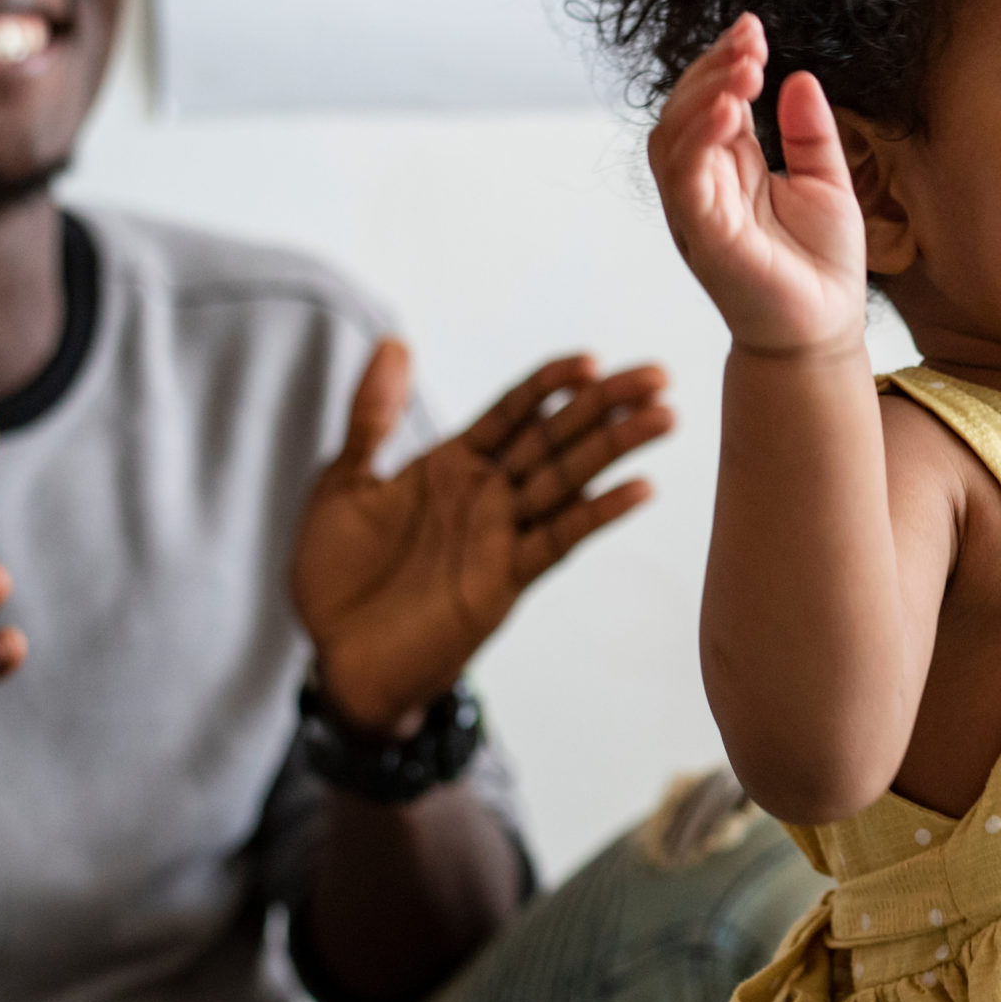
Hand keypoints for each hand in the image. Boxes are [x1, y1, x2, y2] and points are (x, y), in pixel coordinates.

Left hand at [292, 340, 673, 730]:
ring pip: (568, 479)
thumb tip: (395, 341)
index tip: (590, 359)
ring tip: (664, 415)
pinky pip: (558, 539)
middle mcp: (487, 494)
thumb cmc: (336, 575)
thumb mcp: (344, 483)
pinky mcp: (506, 579)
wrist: (336, 660)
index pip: (513, 412)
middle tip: (658, 375)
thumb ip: (372, 415)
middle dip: (605, 405)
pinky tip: (638, 488)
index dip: (550, 384)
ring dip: (616, 448)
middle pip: (555, 437)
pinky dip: (598, 513)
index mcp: (452, 464)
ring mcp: (501, 535)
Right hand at [647, 13, 866, 353]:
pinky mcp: (705, 237)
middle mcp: (704, 187)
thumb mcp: (826, 181)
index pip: (709, 103)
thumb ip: (809, 132)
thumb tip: (798, 77)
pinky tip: (731, 111)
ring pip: (672, 140)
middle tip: (751, 43)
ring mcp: (698, 212)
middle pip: (682, 112)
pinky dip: (700, 140)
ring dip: (702, 96)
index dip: (723, 62)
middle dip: (711, 69)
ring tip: (743, 68)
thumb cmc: (822, 265)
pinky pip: (686, 180)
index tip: (753, 28)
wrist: (826, 329)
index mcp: (729, 170)